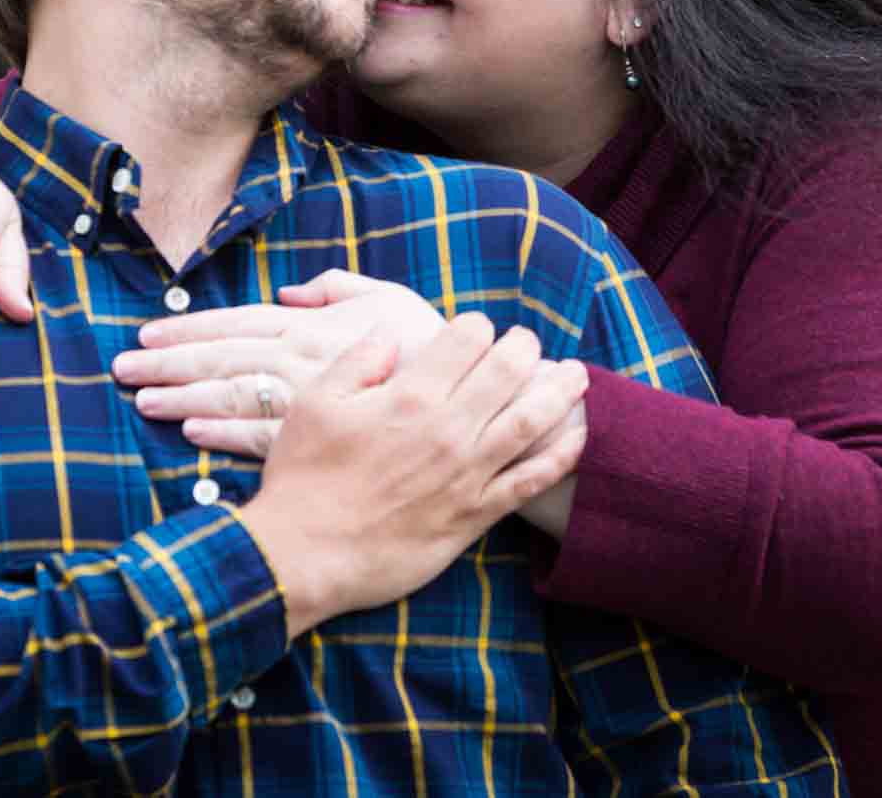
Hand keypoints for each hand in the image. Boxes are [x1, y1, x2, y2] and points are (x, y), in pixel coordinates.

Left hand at [118, 270, 446, 456]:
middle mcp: (304, 358)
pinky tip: (192, 432)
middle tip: (120, 368)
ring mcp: (311, 400)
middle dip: (168, 362)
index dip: (191, 329)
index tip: (147, 335)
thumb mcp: (391, 300)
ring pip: (233, 395)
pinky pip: (264, 436)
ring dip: (184, 396)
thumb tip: (290, 290)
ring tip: (142, 401)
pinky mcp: (324, 438)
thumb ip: (340, 288)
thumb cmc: (433, 348)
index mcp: (314, 325)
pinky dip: (225, 433)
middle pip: (223, 357)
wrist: (476, 401)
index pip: (239, 322)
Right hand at [236, 312, 588, 635]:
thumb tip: (390, 331)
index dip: (475, 326)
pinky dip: (561, 457)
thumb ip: (358, 360)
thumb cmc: (303, 477)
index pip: (467, 338)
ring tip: (577, 374)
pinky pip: (530, 481)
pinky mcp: (474, 515)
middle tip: (526, 343)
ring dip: (559, 392)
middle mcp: (448, 429)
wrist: (303, 555)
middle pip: (509, 370)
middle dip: (524, 346)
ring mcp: (467, 473)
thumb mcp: (315, 402)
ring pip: (531, 420)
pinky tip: (578, 438)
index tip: (473, 331)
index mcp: (410, 395)